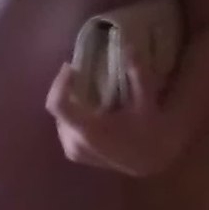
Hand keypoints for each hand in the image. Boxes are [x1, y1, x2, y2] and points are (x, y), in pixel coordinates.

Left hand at [45, 62, 183, 177]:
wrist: (151, 164)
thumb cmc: (149, 133)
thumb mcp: (146, 102)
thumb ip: (137, 74)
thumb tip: (126, 46)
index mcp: (88, 130)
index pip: (57, 104)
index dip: (60, 82)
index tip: (72, 67)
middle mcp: (74, 143)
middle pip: (57, 108)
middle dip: (66, 88)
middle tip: (80, 72)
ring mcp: (72, 151)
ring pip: (60, 118)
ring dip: (69, 101)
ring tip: (83, 89)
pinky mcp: (74, 155)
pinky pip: (64, 128)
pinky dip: (72, 115)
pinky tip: (87, 108)